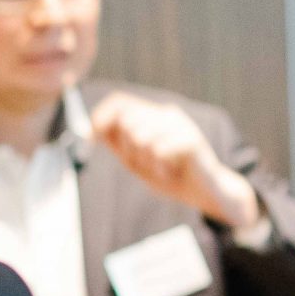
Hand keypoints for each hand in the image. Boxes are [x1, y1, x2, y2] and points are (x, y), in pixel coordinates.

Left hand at [89, 91, 261, 227]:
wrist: (204, 193)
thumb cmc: (168, 175)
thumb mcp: (135, 160)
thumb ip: (116, 143)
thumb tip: (90, 129)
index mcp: (152, 116)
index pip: (119, 102)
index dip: (101, 118)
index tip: (92, 138)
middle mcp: (166, 114)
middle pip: (127, 120)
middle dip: (126, 149)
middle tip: (143, 164)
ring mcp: (180, 124)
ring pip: (140, 136)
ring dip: (144, 160)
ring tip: (160, 169)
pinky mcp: (191, 139)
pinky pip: (157, 150)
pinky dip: (159, 167)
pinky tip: (170, 172)